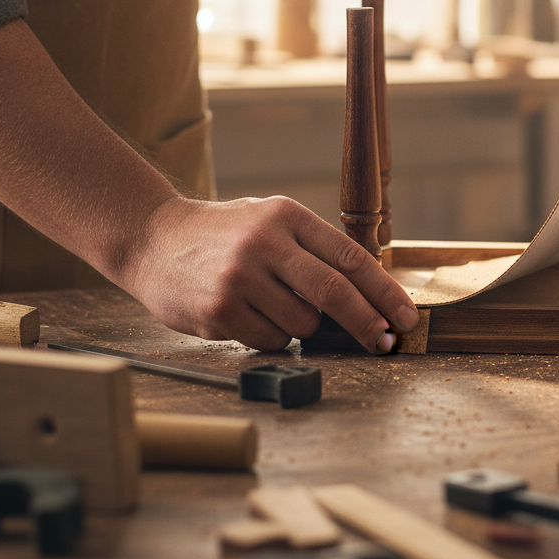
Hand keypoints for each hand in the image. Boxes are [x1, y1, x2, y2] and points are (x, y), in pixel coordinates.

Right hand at [119, 195, 418, 352]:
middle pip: (334, 293)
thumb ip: (313, 248)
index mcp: (286, 216)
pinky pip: (270, 340)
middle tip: (385, 342)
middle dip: (368, 323)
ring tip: (277, 305)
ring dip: (305, 327)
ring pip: (302, 324)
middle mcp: (264, 244)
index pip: (349, 257)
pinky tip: (250, 314)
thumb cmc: (225, 232)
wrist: (153, 238)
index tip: (405, 314)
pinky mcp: (219, 311)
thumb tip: (370, 293)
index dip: (384, 290)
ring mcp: (240, 279)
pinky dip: (273, 336)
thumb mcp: (270, 220)